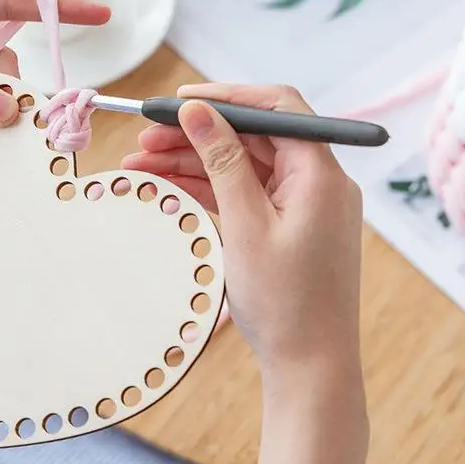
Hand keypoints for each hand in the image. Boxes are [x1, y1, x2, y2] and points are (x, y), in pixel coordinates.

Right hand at [122, 83, 363, 376]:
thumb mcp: (245, 225)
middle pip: (253, 136)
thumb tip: (198, 111)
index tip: (179, 100)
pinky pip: (246, 193)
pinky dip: (210, 188)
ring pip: (243, 165)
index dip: (226, 97)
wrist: (309, 366)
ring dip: (196, 161)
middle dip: (199, 133)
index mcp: (321, 173)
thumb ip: (222, 162)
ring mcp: (303, 205)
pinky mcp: (288, 225)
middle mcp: (318, 182)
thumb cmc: (285, 302)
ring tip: (143, 161)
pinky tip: (168, 184)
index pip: (276, 108)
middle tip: (147, 136)